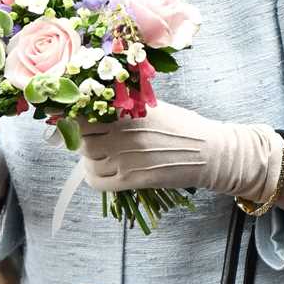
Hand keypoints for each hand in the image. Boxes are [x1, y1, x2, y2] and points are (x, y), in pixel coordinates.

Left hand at [79, 101, 283, 202]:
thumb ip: (127, 104)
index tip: (74, 116)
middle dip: (84, 137)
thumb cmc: (184, 126)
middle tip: (93, 136)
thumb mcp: (154, 106)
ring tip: (99, 153)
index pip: (84, 112)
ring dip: (89, 157)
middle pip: (83, 137)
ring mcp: (124, 158)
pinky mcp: (131, 180)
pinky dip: (92, 176)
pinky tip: (100, 170)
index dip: (75, 115)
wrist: (209, 153)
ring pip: (87, 160)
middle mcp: (122, 133)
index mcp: (128, 110)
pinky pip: (96, 181)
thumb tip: (100, 101)